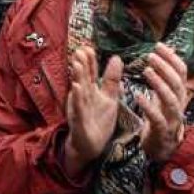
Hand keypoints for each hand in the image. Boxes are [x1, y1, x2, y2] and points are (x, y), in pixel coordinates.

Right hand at [64, 46, 122, 172]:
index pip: (90, 73)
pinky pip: (79, 108)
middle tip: (80, 50)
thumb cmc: (99, 121)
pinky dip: (78, 98)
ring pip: (79, 90)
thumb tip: (117, 58)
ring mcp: (80, 108)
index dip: (90, 61)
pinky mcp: (80, 120)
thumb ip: (111, 80)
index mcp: (91, 91)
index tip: (88, 47)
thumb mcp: (109, 98)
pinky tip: (77, 88)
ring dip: (78, 77)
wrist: (91, 146)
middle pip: (83, 78)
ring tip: (78, 63)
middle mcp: (84, 97)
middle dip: (82, 64)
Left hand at [136, 43, 189, 162]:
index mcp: (178, 95)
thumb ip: (164, 79)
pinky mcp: (162, 132)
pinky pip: (158, 118)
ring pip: (171, 99)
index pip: (181, 72)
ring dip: (159, 84)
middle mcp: (179, 105)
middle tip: (150, 55)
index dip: (172, 58)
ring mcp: (172, 119)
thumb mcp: (163, 97)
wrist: (163, 149)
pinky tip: (138, 95)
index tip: (158, 45)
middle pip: (177, 83)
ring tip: (146, 71)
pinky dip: (149, 106)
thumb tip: (164, 55)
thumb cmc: (161, 119)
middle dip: (165, 67)